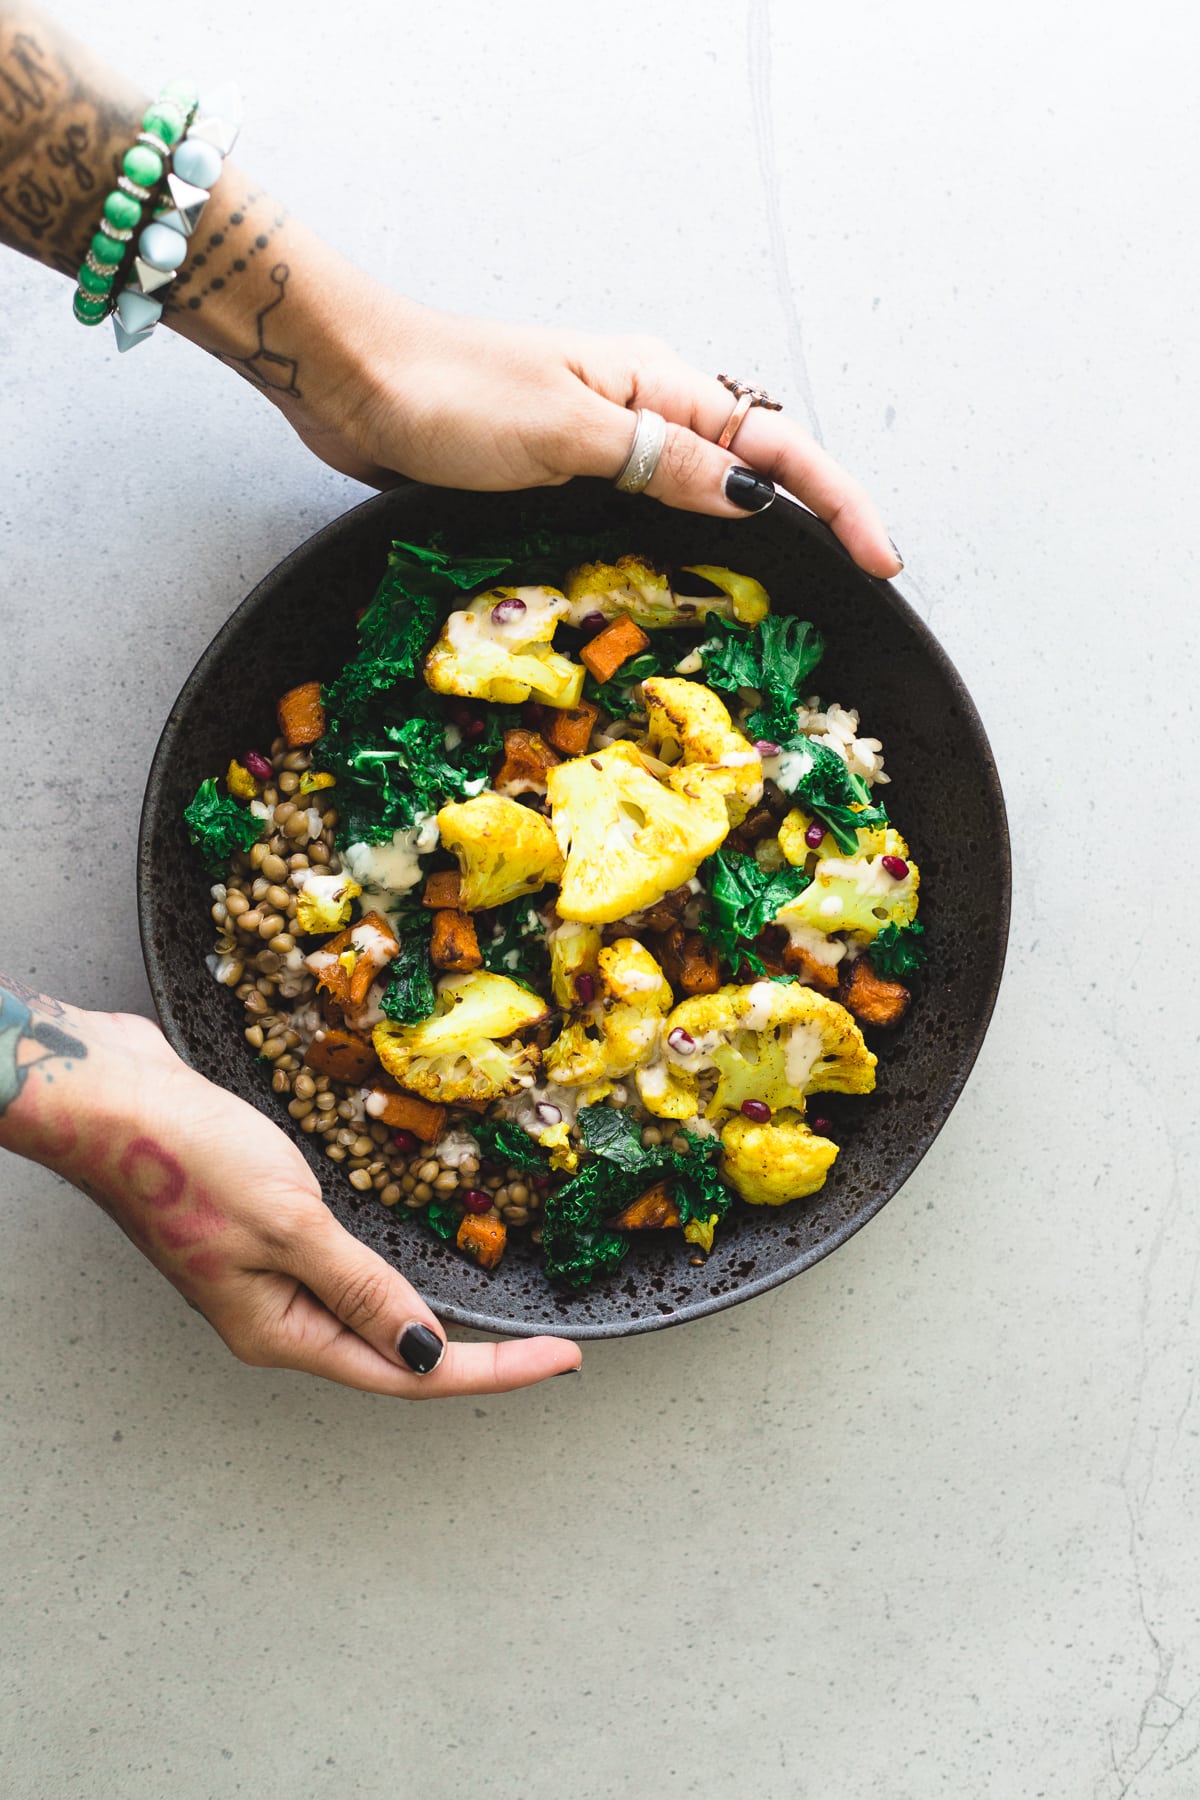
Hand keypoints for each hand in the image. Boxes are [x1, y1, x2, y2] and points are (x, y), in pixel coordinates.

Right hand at [15, 1005, 580, 1395]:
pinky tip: (415, 1264)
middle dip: (474, 1357)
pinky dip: (390, 1273)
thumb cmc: (186, 1158)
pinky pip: (343, 1268)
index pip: (408, 1371)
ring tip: (502, 1320)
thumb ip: (362, 1288)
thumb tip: (426, 1352)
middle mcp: (274, 1315)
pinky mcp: (261, 1230)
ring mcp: (265, 1274)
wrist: (110, 1097)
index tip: (564, 1358)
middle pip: (393, 1353)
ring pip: (368, 1314)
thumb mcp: (291, 1225)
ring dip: (431, 1318)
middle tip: (549, 1347)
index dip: (494, 1369)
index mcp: (280, 1330)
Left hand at [283, 290, 902, 577]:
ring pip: (708, 490)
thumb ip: (660, 461)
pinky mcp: (568, 472)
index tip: (881, 559)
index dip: (838, 502)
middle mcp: (645, 410)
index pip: (777, 448)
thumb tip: (753, 495)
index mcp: (659, 384)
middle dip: (818, 517)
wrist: (354, 379)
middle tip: (860, 582)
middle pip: (758, 466)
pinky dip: (691, 542)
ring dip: (760, 533)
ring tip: (807, 591)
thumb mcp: (567, 430)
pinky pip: (652, 508)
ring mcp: (608, 441)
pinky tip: (699, 577)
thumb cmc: (450, 392)